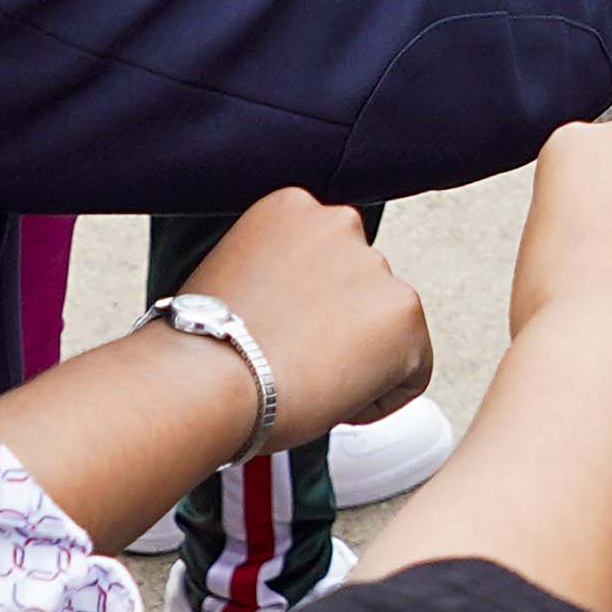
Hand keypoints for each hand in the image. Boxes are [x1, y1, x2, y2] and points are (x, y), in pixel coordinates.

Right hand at [182, 187, 430, 445]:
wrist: (207, 377)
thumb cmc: (201, 346)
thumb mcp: (232, 278)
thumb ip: (276, 277)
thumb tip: (294, 313)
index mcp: (292, 207)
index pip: (327, 260)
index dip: (307, 309)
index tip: (280, 337)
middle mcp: (340, 223)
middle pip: (360, 291)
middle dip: (339, 330)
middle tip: (296, 367)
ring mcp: (376, 266)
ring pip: (388, 332)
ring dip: (360, 362)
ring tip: (308, 386)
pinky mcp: (405, 313)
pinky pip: (410, 373)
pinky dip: (379, 399)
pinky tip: (332, 404)